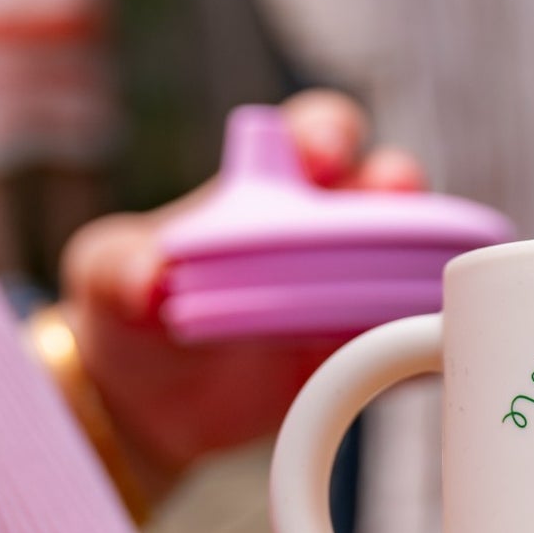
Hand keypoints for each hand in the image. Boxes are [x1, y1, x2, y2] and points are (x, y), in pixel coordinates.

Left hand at [60, 92, 420, 493]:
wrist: (147, 400)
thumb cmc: (130, 310)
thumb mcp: (106, 275)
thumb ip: (120, 265)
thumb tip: (148, 275)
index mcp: (270, 185)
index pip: (315, 133)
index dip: (328, 134)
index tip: (325, 153)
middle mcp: (324, 227)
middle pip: (385, 188)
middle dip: (398, 187)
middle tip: (392, 196)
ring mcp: (350, 289)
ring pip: (409, 261)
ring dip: (424, 266)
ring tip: (424, 286)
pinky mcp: (361, 350)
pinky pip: (406, 343)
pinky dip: (422, 350)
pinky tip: (427, 360)